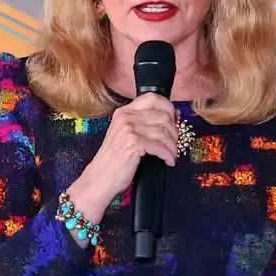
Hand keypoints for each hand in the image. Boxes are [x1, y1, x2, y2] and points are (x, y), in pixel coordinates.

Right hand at [68, 93, 180, 222]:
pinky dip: (168, 155)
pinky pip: (160, 146)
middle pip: (163, 116)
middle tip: (175, 142)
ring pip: (163, 132)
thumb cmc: (114, 160)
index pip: (152, 98)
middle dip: (174, 131)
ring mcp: (129, 129)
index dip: (168, 108)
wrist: (100, 177)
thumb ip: (143, 124)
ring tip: (172, 154)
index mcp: (124, 112)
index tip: (174, 120)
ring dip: (172, 146)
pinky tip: (168, 161)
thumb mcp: (126, 135)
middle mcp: (126, 117)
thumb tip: (171, 117)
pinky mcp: (133, 144)